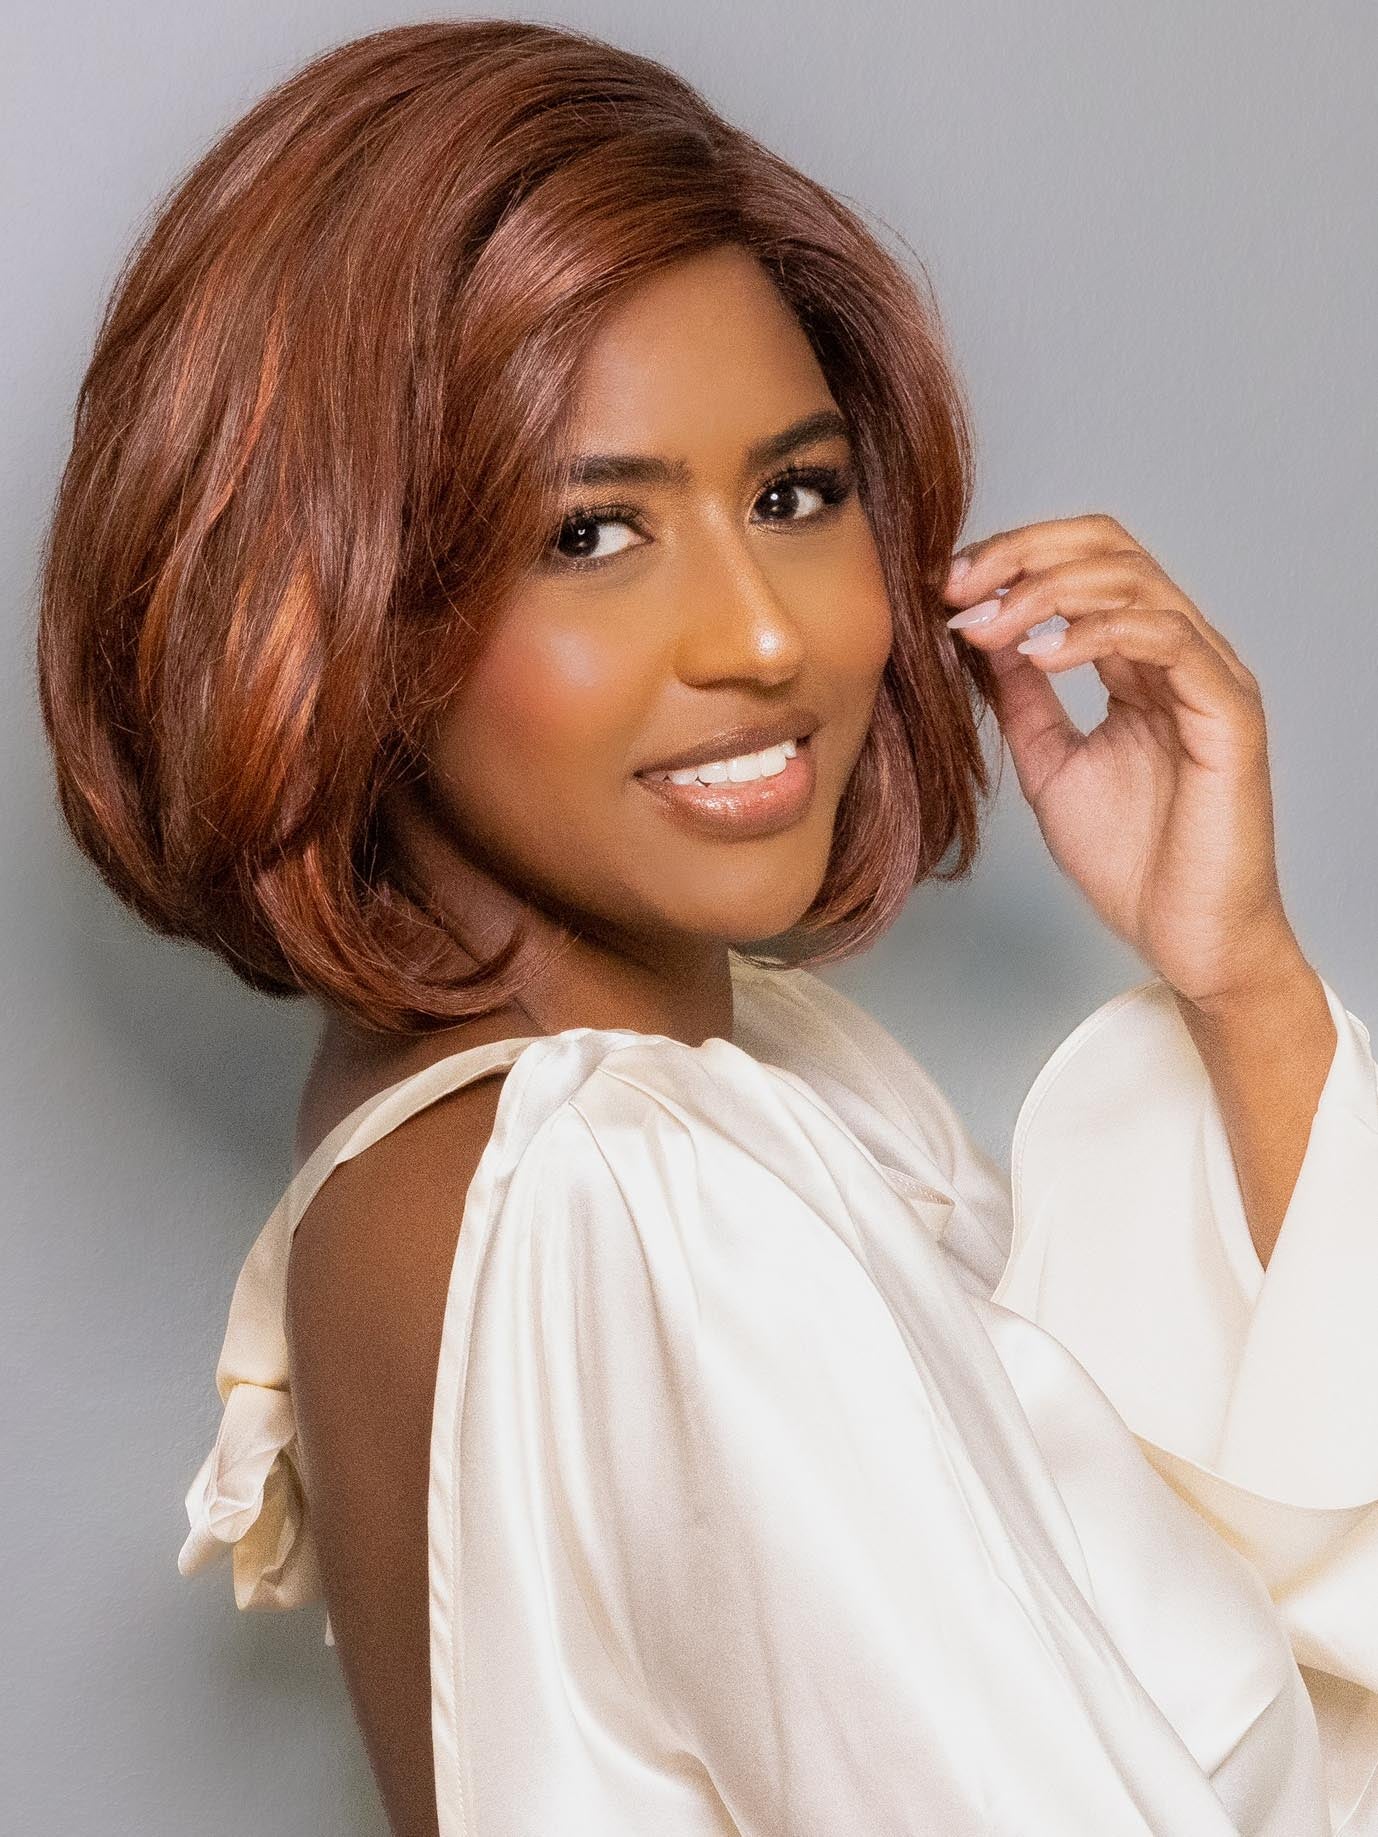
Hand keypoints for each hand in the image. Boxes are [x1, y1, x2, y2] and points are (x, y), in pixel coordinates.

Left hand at [941, 512, 1308, 1014]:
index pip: (1085, 564)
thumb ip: (1020, 699)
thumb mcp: (1049, 762)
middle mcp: (1182, 654)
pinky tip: (1038, 657)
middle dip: (1023, 554)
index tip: (943, 586)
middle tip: (956, 584)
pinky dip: (1095, 634)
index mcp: (1142, 660)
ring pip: (1135, 583)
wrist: (1184, 936)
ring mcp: (1210, 678)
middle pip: (1112, 549)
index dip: (1012, 559)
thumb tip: (977, 636)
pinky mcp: (1229, 713)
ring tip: (986, 624)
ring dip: (1046, 592)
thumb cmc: (1132, 860)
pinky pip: (1166, 641)